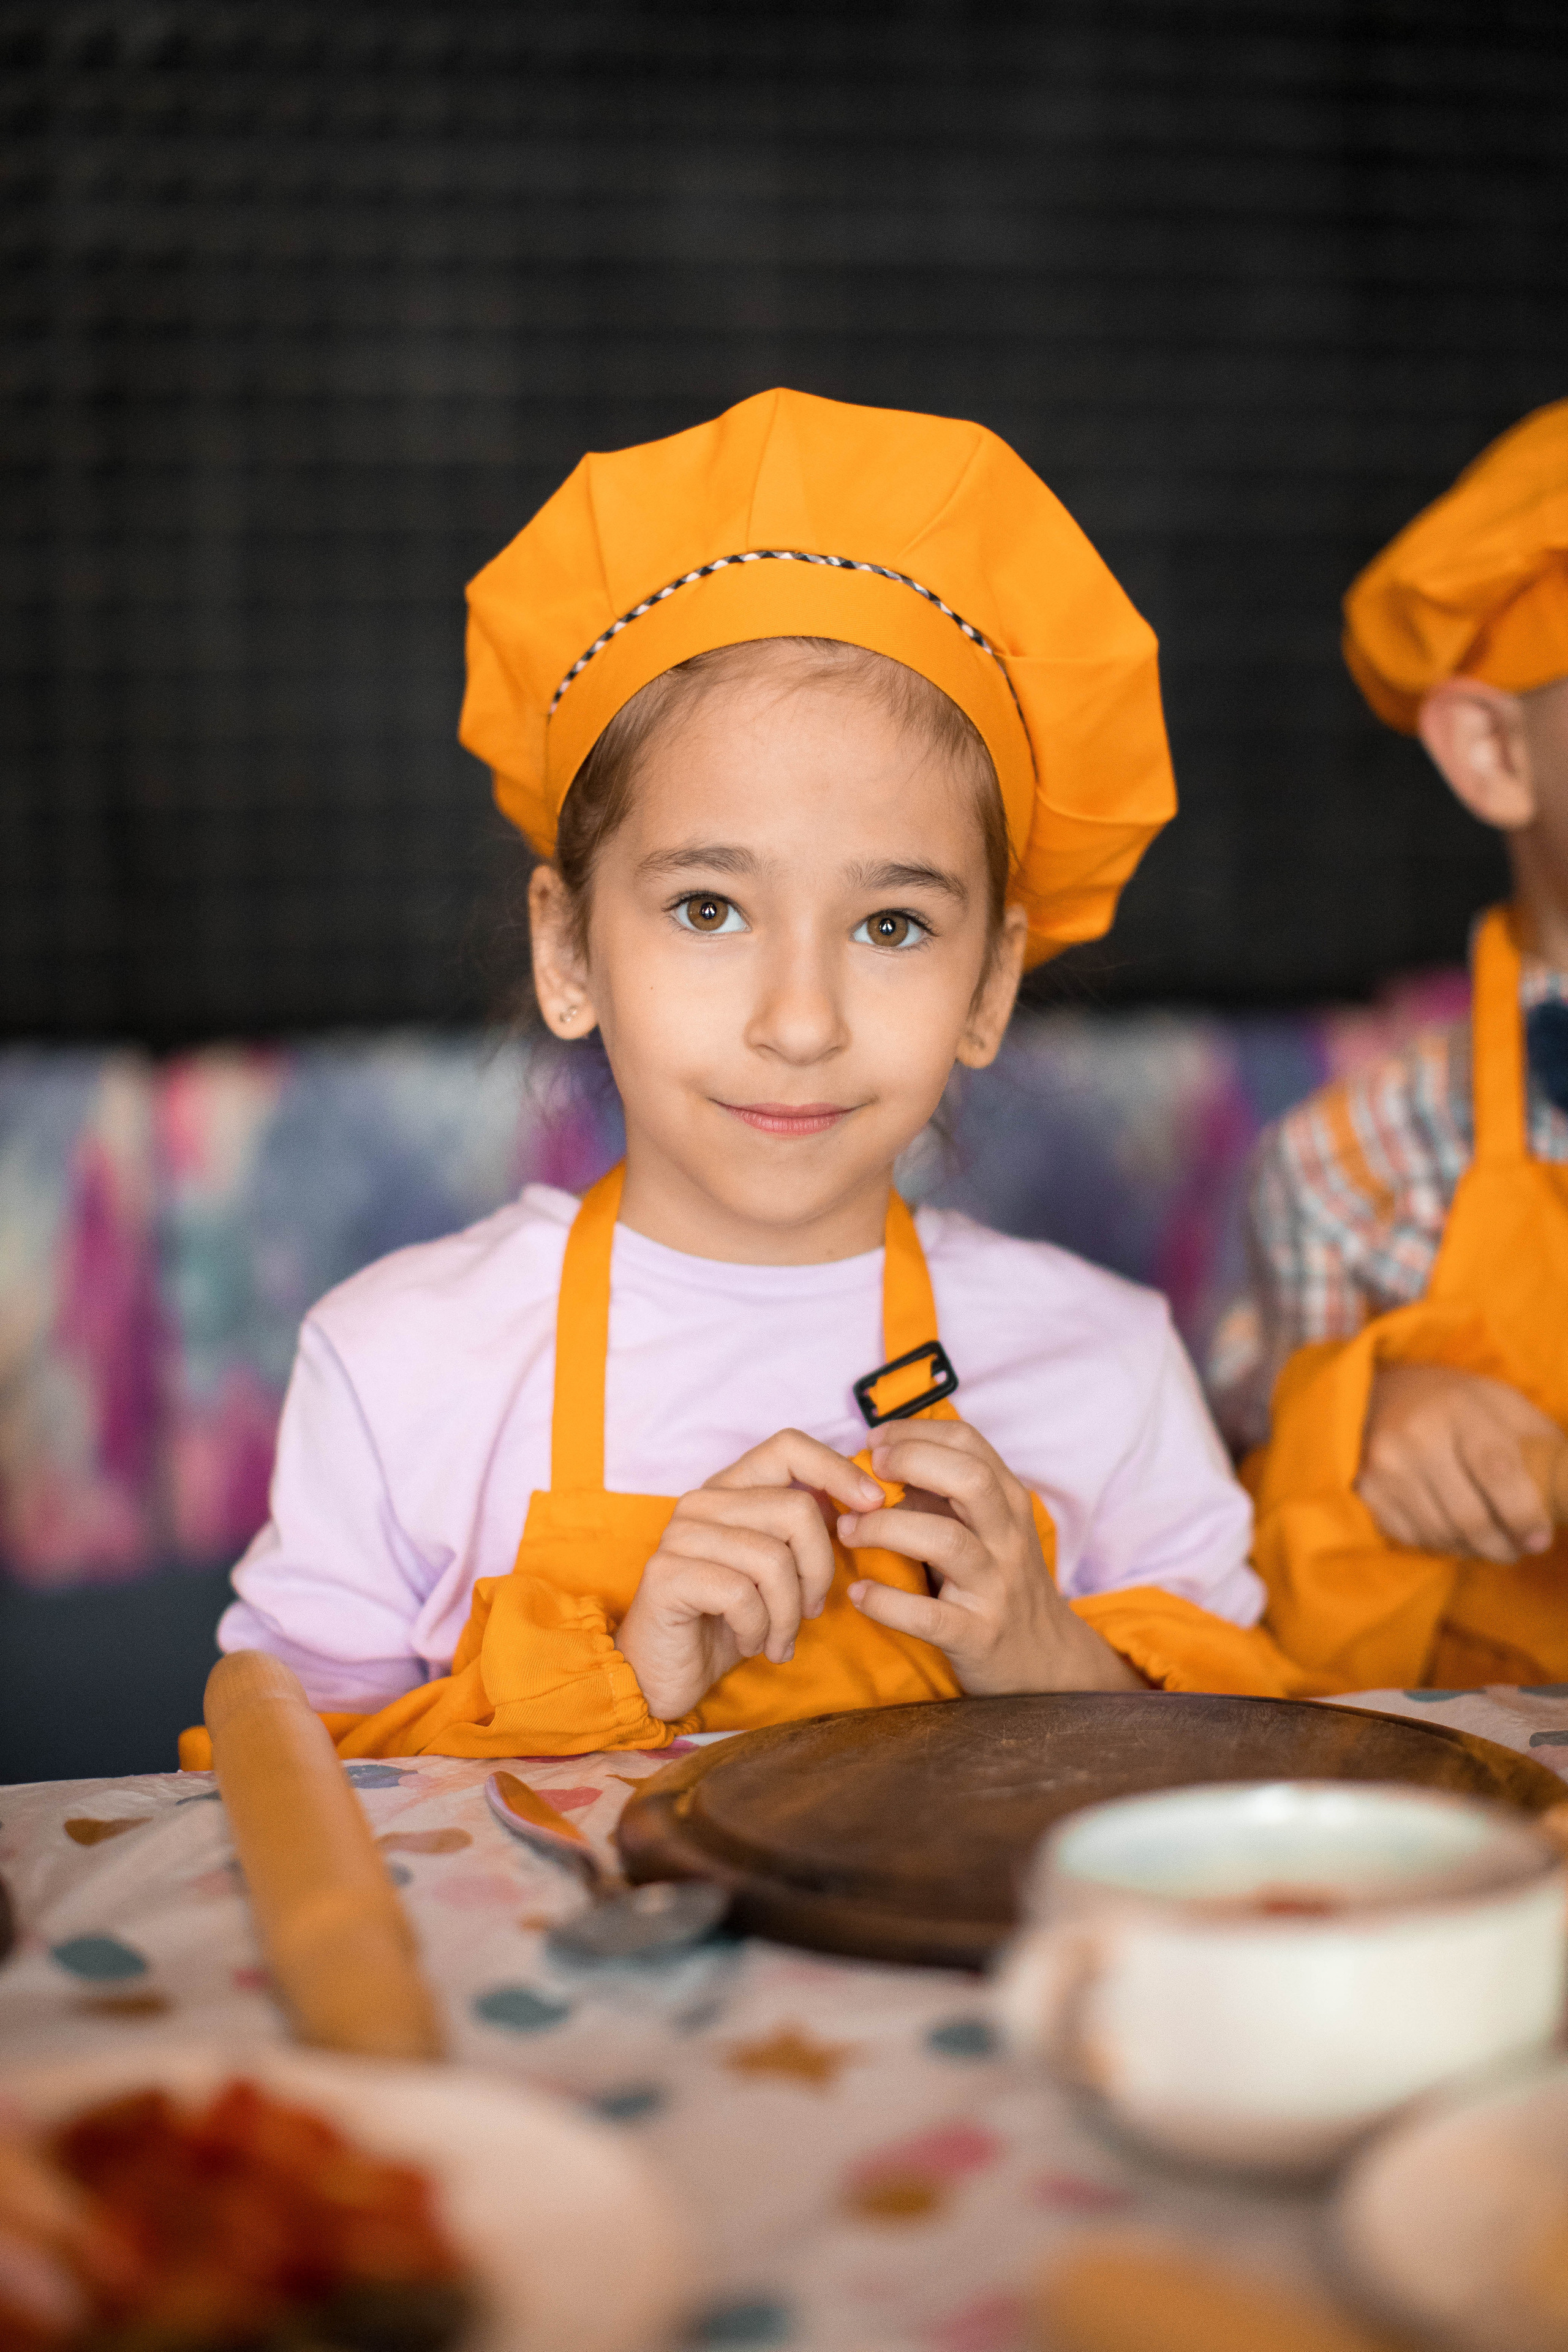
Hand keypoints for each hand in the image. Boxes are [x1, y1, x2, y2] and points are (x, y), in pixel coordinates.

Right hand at [616, 1430, 885, 1721]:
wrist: (664, 1676)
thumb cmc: (728, 1623)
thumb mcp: (777, 1571)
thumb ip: (805, 1532)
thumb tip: (866, 1503)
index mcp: (730, 1489)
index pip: (787, 1447)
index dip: (837, 1469)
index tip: (874, 1504)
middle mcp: (701, 1501)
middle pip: (796, 1510)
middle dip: (819, 1572)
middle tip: (809, 1612)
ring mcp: (679, 1535)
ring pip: (773, 1559)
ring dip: (788, 1614)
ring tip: (778, 1639)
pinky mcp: (666, 1574)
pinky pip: (741, 1595)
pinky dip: (758, 1630)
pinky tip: (749, 1644)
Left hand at [838, 1418, 1142, 1693]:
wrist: (1044, 1663)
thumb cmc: (1000, 1584)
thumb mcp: (987, 1530)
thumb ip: (944, 1496)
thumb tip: (879, 1463)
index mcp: (1009, 1503)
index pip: (969, 1443)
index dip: (916, 1432)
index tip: (875, 1440)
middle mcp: (1009, 1539)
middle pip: (970, 1479)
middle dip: (912, 1462)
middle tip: (866, 1473)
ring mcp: (997, 1587)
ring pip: (947, 1541)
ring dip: (886, 1529)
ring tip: (847, 1531)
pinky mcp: (978, 1634)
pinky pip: (929, 1615)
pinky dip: (887, 1602)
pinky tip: (859, 1593)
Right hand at [1356, 1364, 1561, 1561]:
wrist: (1383, 1392)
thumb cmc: (1460, 1404)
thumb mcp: (1504, 1405)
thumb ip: (1541, 1443)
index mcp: (1461, 1409)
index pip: (1497, 1470)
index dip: (1524, 1513)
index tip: (1539, 1539)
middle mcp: (1417, 1436)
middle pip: (1469, 1514)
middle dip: (1502, 1545)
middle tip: (1519, 1548)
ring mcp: (1387, 1465)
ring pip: (1442, 1534)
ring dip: (1474, 1550)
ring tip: (1491, 1544)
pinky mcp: (1368, 1489)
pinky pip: (1413, 1538)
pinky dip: (1442, 1545)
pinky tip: (1455, 1534)